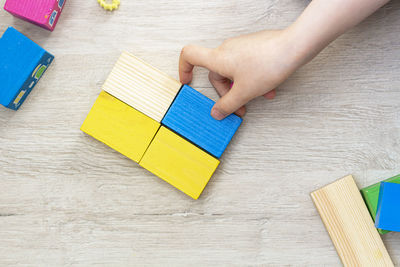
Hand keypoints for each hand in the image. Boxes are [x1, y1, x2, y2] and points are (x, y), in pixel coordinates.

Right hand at [179, 30, 302, 119]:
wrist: (293, 47)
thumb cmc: (268, 64)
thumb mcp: (245, 92)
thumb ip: (228, 105)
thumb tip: (217, 113)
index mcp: (218, 58)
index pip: (189, 55)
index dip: (184, 68)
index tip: (187, 81)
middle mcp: (226, 49)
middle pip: (216, 73)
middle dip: (227, 92)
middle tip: (239, 106)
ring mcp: (240, 47)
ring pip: (234, 72)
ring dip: (243, 88)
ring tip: (259, 98)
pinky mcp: (253, 47)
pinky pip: (245, 66)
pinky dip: (252, 79)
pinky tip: (267, 89)